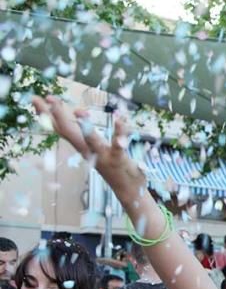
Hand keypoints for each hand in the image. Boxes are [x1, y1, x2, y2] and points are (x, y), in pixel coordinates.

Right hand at [32, 96, 146, 198]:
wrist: (127, 189)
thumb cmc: (111, 163)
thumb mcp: (93, 146)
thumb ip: (85, 131)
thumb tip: (77, 111)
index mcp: (81, 144)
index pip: (60, 127)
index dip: (47, 114)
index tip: (35, 98)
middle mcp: (88, 149)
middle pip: (69, 131)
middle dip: (57, 114)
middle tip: (48, 98)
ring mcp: (102, 155)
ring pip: (90, 140)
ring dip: (85, 126)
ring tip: (79, 111)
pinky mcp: (118, 159)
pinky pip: (118, 146)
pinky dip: (119, 132)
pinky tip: (120, 119)